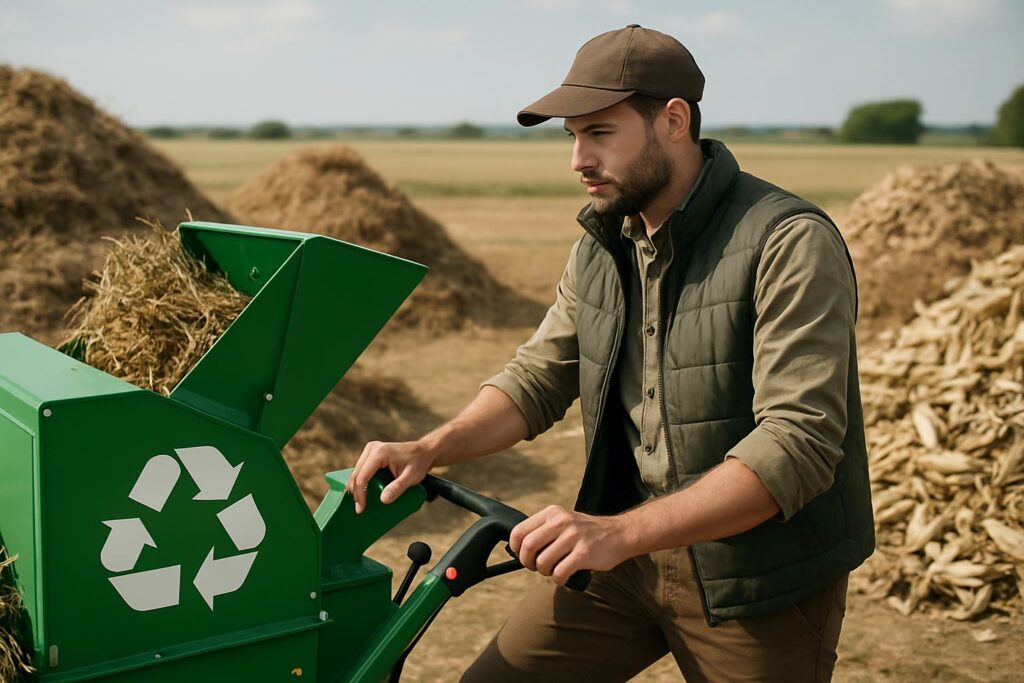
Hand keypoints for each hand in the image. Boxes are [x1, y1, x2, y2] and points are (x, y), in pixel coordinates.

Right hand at [345, 440, 434, 513]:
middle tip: (360, 509)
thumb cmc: (419, 463)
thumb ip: (397, 488)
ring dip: (356, 488)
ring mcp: (371, 450)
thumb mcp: (411, 477)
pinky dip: (361, 482)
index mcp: (380, 453)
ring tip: (361, 503)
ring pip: (356, 472)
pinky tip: (363, 493)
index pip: (362, 477)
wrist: (424, 451)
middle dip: (356, 493)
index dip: (360, 494)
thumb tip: (383, 500)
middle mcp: (372, 449)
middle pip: (356, 474)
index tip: (361, 509)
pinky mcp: (371, 454)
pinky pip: (361, 470)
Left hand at [509, 505, 633, 585]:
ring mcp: (573, 536)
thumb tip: (519, 549)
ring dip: (545, 572)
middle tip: (536, 567)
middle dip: (528, 562)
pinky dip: (559, 579)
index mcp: (553, 513)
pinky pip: (559, 573)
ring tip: (555, 570)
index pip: (519, 531)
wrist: (620, 534)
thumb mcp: (564, 520)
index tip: (522, 556)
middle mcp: (561, 521)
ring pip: (543, 562)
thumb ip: (544, 530)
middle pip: (528, 547)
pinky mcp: (584, 553)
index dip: (516, 548)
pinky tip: (565, 576)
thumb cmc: (587, 533)